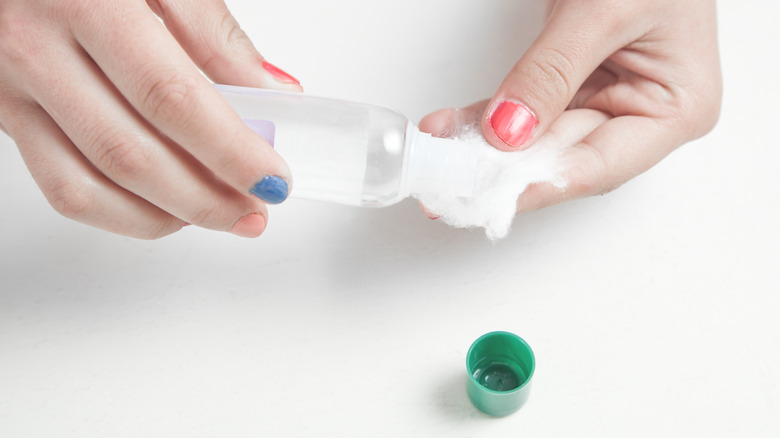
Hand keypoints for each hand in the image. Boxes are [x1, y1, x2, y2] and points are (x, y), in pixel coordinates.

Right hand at [0, 0, 300, 238]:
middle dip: (206, 198)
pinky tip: (164, 210)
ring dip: (167, 216)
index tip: (271, 179)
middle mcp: (36, 49)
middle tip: (254, 208)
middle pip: (133, 155)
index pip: (172, 100)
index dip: (229, 151)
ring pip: (92, 187)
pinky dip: (120, 213)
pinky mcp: (4, 113)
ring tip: (220, 215)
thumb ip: (211, 32)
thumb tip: (269, 90)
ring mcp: (13, 87)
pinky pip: (61, 188)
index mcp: (87, 4)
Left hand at [420, 0, 721, 212]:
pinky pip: (526, 110)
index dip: (536, 186)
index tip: (485, 196)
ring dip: (484, 148)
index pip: (596, 167)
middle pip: (561, 159)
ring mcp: (608, 97)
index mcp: (678, 108)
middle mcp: (643, 112)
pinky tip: (452, 130)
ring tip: (438, 158)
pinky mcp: (573, 81)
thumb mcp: (602, 12)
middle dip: (500, 171)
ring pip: (536, 140)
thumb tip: (506, 131)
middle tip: (448, 182)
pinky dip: (487, 119)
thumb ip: (551, 74)